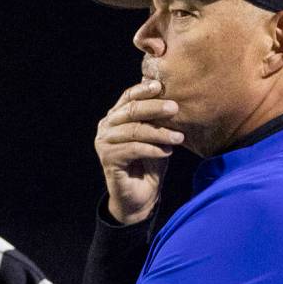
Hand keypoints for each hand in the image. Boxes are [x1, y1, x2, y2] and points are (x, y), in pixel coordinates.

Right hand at [95, 80, 183, 223]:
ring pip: (134, 131)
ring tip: (179, 138)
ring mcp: (104, 142)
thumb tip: (174, 98)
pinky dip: (152, 150)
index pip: (128, 97)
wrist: (140, 197)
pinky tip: (167, 152)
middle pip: (131, 110)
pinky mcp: (107, 159)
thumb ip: (158, 120)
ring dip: (159, 133)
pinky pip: (133, 149)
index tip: (161, 86)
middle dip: (154, 108)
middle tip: (175, 108)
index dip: (143, 90)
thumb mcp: (156, 137)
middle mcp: (106, 126)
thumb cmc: (149, 163)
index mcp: (116, 116)